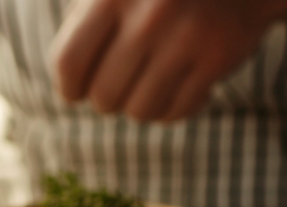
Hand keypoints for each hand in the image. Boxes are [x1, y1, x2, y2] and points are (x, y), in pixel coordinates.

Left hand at [50, 0, 286, 121]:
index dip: (68, 87)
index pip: (68, 62)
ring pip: (140, 111)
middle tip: (118, 86)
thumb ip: (83, 22)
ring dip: (139, 106)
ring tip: (147, 85)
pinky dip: (170, 109)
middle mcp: (149, 14)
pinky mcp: (218, 56)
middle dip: (106, 99)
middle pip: (104, 94)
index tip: (75, 92)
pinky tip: (176, 88)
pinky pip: (176, 111)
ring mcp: (187, 36)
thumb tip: (68, 83)